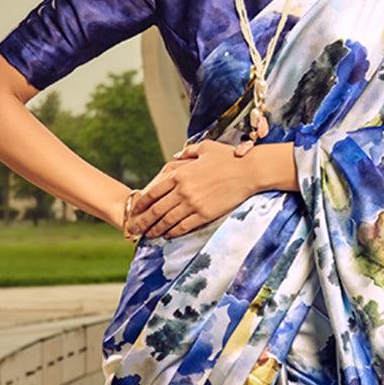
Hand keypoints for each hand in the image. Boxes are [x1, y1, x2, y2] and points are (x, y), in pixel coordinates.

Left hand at [125, 139, 256, 239]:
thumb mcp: (205, 148)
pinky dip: (173, 232)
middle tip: (135, 229)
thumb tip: (176, 156)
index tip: (134, 211)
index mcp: (180, 174)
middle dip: (143, 221)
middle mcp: (182, 190)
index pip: (153, 192)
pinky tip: (168, 235)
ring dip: (156, 229)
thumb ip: (188, 153)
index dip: (141, 204)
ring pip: (167, 221)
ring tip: (149, 235)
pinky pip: (183, 226)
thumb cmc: (229, 157)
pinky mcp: (205, 214)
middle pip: (156, 210)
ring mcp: (193, 204)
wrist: (249, 171)